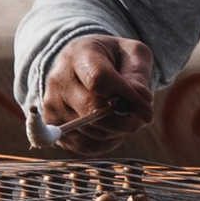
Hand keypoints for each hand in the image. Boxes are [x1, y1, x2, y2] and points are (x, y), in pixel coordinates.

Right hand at [40, 32, 156, 152]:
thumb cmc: (112, 59)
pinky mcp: (54, 126)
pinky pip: (85, 146)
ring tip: (125, 117)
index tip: (147, 104)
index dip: (126, 96)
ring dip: (118, 131)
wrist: (82, 66)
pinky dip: (106, 143)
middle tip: (143, 116)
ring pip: (93, 131)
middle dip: (126, 118)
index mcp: (79, 54)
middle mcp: (59, 79)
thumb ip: (138, 75)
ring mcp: (52, 104)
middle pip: (94, 110)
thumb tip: (141, 99)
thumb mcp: (132, 55)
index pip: (99, 80)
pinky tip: (112, 129)